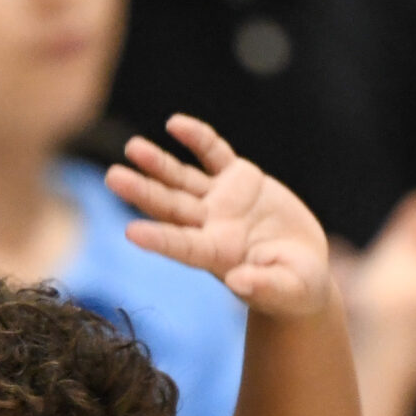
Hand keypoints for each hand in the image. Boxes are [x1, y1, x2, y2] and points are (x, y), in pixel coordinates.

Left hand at [108, 115, 333, 317]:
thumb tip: (239, 282)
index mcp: (218, 256)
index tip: (131, 232)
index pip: (183, 246)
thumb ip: (265, 286)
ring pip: (182, 178)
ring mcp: (221, 201)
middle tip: (113, 177)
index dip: (159, 239)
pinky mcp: (239, 180)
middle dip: (143, 191)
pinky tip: (175, 124)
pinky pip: (214, 153)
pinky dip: (197, 138)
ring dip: (157, 163)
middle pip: (170, 207)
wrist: (303, 267)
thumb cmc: (294, 290)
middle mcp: (211, 226)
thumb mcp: (288, 291)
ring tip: (133, 148)